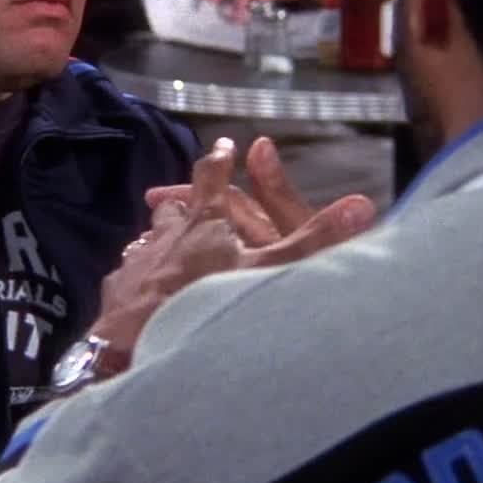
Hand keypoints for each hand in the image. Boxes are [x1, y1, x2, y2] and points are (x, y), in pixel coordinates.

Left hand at [92, 137, 373, 366]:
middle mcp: (168, 232)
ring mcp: (139, 258)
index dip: (220, 159)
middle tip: (184, 198)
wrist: (138, 338)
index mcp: (207, 221)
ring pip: (148, 237)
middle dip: (182, 199)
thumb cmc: (206, 298)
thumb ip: (313, 240)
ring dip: (157, 236)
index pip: (214, 177)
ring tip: (161, 241)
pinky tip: (139, 283)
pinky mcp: (118, 287)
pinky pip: (128, 271)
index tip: (224, 144)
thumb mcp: (270, 269)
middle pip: (173, 207)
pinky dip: (137, 271)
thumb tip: (363, 205)